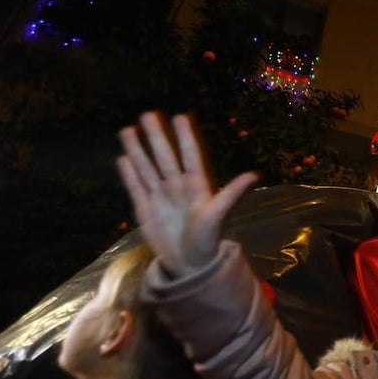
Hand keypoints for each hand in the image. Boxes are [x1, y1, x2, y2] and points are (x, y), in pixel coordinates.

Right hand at [116, 112, 257, 277]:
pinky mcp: (145, 209)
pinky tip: (124, 158)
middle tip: (148, 114)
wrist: (189, 264)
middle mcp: (177, 187)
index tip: (180, 117)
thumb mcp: (219, 215)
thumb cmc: (208, 240)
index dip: (185, 137)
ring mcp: (160, 197)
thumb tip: (254, 175)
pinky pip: (135, 188)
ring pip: (147, 168)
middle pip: (165, 157)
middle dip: (156, 137)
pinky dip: (129, 174)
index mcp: (196, 186)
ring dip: (138, 150)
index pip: (190, 156)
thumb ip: (232, 193)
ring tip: (128, 129)